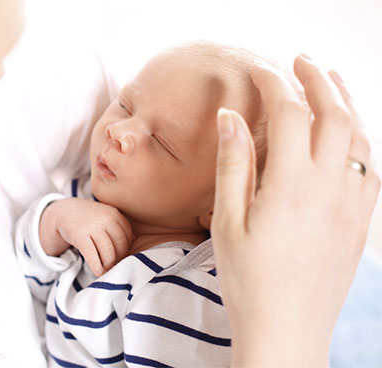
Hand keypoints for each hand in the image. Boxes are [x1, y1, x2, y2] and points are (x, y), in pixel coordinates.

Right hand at [39, 198, 133, 275]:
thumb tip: (134, 240)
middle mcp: (105, 219)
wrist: (64, 211)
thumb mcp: (105, 215)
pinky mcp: (79, 235)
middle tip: (114, 266)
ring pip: (107, 251)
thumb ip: (119, 225)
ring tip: (106, 270)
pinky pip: (92, 255)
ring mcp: (92, 227)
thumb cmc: (89, 217)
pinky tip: (97, 272)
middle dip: (118, 259)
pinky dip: (96, 266)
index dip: (126, 250)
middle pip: (119, 245)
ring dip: (108, 265)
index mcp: (114, 214)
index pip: (128, 237)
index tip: (121, 257)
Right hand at [211, 55, 379, 366]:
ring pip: (360, 136)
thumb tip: (233, 116)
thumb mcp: (227, 221)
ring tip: (333, 81)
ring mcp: (352, 204)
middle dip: (317, 79)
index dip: (273, 83)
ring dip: (347, 101)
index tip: (259, 70)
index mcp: (292, 184)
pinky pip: (373, 167)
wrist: (288, 330)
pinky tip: (353, 133)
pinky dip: (363, 138)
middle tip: (300, 60)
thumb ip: (233, 163)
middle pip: (333, 113)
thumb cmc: (249, 280)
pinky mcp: (361, 222)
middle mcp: (330, 186)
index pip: (288, 112)